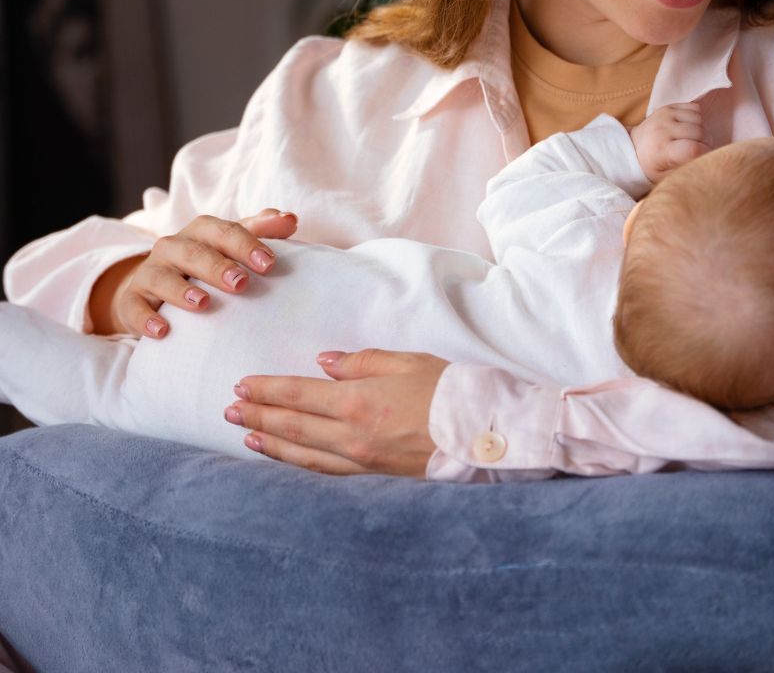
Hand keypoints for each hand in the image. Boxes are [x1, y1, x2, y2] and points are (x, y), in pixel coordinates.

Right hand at [91, 207, 298, 338]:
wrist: (157, 284)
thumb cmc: (209, 261)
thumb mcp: (234, 243)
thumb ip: (262, 230)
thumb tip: (290, 218)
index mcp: (203, 231)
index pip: (225, 231)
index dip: (246, 244)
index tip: (269, 263)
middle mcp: (174, 246)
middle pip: (195, 252)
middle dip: (218, 267)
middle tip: (242, 283)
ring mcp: (150, 272)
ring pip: (162, 277)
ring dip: (182, 290)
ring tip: (204, 304)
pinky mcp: (132, 299)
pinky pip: (134, 307)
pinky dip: (146, 318)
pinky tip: (162, 331)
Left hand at [226, 349, 449, 477]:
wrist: (480, 432)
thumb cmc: (448, 389)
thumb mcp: (406, 361)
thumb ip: (361, 362)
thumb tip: (324, 364)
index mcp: (359, 401)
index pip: (299, 394)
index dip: (268, 390)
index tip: (242, 385)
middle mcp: (352, 435)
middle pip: (293, 426)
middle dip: (258, 416)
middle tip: (229, 409)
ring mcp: (361, 460)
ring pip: (302, 454)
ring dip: (269, 443)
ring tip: (245, 434)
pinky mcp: (373, 475)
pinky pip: (324, 472)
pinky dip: (297, 465)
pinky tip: (284, 459)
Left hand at [630, 101, 710, 182]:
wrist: (634, 147)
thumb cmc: (652, 166)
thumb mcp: (665, 178)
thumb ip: (685, 172)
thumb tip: (702, 164)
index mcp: (661, 150)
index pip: (693, 148)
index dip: (704, 152)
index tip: (701, 157)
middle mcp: (662, 129)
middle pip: (699, 132)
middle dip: (702, 142)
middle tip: (693, 149)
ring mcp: (664, 115)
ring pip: (698, 119)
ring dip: (699, 129)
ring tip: (689, 138)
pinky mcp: (667, 107)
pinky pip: (694, 108)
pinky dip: (695, 118)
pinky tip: (685, 128)